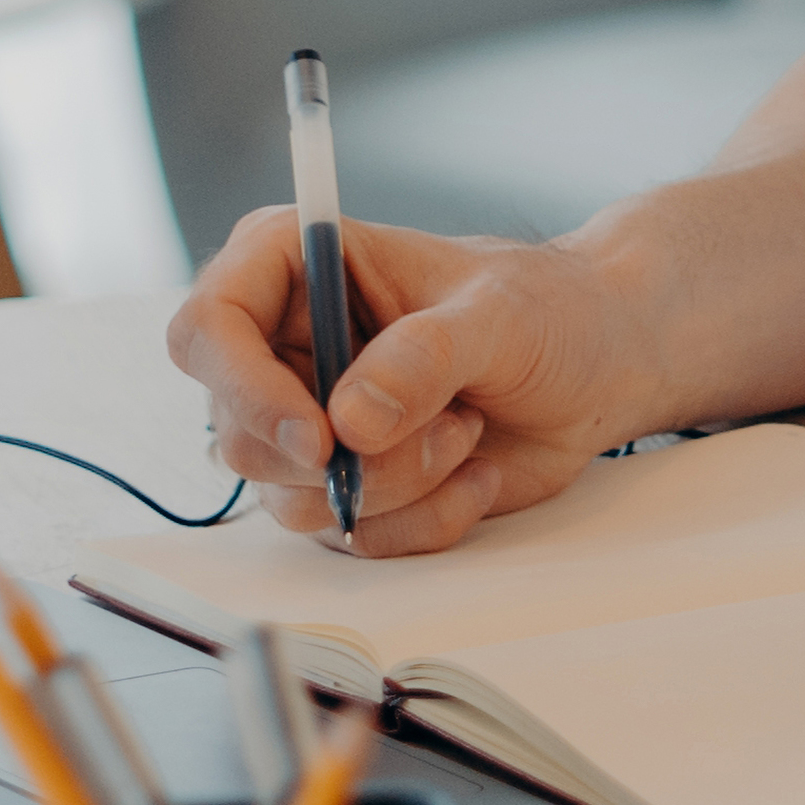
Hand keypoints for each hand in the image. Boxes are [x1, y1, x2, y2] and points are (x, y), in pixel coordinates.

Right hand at [161, 211, 651, 558]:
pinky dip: (425, 519)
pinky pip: (354, 538)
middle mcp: (283, 350)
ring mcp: (310, 426)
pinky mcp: (346, 488)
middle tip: (449, 425)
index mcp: (294, 267)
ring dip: (399, 484)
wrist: (596, 366)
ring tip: (469, 430)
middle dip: (349, 457)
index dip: (244, 389)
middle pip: (241, 435)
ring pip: (295, 500)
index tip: (320, 436)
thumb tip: (349, 422)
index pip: (208, 327)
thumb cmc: (544, 308)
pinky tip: (476, 471)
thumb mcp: (496, 314)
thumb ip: (423, 357)